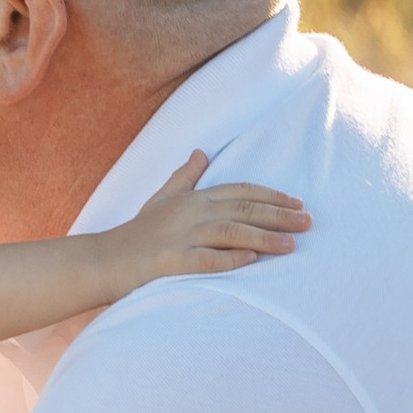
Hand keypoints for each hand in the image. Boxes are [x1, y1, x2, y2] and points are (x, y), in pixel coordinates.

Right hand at [114, 151, 309, 280]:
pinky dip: (229, 259)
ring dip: (264, 238)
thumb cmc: (138, 232)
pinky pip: (206, 260)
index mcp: (193, 198)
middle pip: (243, 210)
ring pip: (231, 233)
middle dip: (278, 216)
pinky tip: (251, 261)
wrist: (105, 259)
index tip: (298, 203)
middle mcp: (191, 214)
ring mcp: (181, 237)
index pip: (240, 191)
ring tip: (291, 245)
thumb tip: (201, 151)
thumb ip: (185, 176)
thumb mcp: (162, 198)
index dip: (271, 196)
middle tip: (308, 223)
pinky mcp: (171, 261)